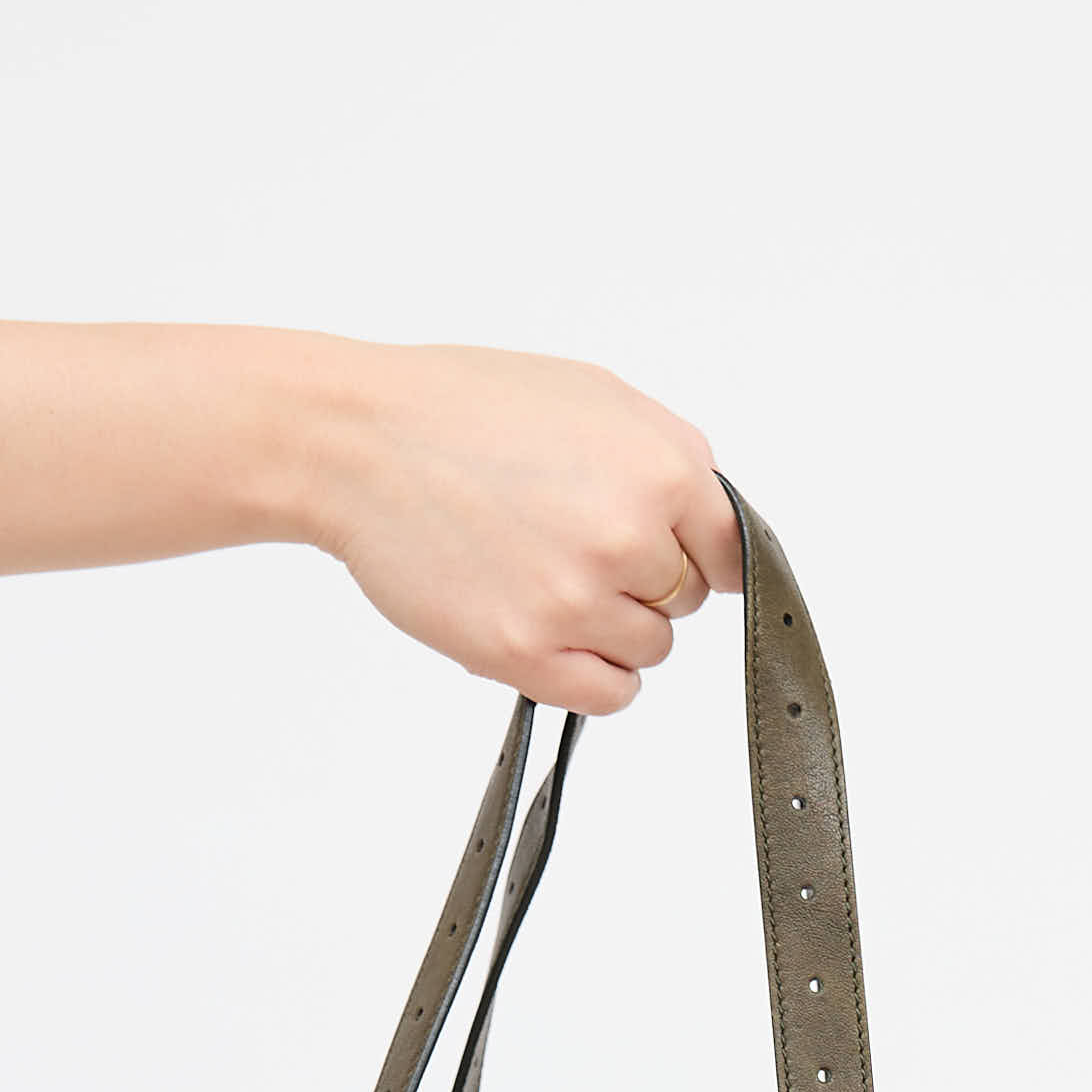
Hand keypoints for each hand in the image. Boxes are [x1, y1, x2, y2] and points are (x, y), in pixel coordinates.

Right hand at [306, 341, 741, 715]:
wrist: (361, 442)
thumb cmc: (463, 409)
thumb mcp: (593, 396)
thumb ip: (667, 459)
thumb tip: (710, 526)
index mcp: (659, 468)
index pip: (730, 550)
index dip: (696, 553)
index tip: (668, 557)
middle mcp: (628, 537)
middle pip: (685, 603)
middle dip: (642, 584)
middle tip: (572, 548)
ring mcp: (577, 601)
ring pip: (648, 651)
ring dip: (608, 629)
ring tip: (546, 581)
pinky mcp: (525, 652)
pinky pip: (609, 695)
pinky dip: (591, 676)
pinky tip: (553, 636)